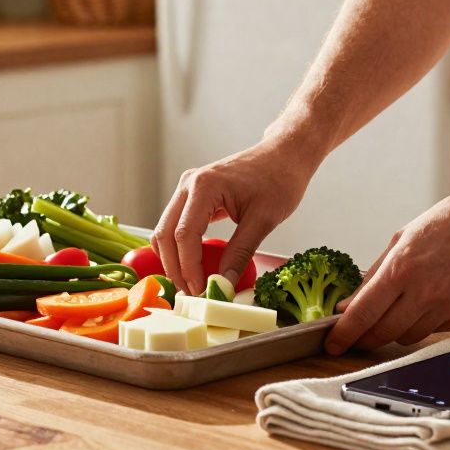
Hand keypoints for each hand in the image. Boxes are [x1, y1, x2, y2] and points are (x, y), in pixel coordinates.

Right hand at [152, 138, 315, 294]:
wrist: (284, 155)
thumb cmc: (279, 180)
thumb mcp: (263, 220)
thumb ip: (240, 253)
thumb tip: (223, 284)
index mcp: (204, 186)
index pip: (184, 235)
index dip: (189, 268)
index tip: (200, 291)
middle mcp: (188, 184)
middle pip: (166, 234)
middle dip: (175, 268)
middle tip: (191, 295)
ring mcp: (187, 188)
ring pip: (165, 230)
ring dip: (173, 259)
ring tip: (191, 284)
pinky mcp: (192, 195)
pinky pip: (176, 225)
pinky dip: (180, 248)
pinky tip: (194, 266)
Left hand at [323, 184, 449, 354]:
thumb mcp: (404, 237)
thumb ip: (373, 274)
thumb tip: (349, 303)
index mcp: (402, 268)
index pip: (362, 314)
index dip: (343, 334)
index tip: (332, 344)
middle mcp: (424, 293)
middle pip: (382, 334)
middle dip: (365, 338)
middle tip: (358, 334)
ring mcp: (449, 307)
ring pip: (409, 337)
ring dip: (396, 330)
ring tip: (400, 308)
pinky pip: (437, 330)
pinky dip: (426, 322)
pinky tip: (433, 299)